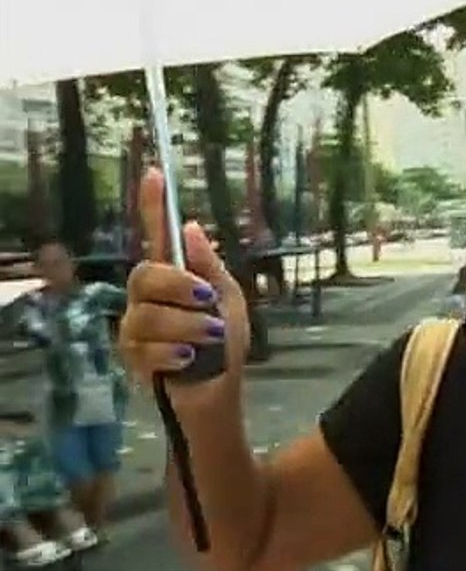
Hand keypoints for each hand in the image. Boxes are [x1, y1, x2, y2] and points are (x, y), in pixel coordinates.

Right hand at [118, 167, 248, 386]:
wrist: (220, 395)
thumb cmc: (226, 348)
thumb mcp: (229, 302)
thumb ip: (209, 268)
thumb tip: (189, 226)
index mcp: (174, 279)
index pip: (157, 236)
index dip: (153, 206)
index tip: (156, 174)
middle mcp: (147, 297)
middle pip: (145, 274)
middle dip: (180, 287)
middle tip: (209, 302)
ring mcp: (135, 326)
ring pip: (147, 314)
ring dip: (188, 328)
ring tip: (208, 341)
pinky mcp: (132, 358)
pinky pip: (146, 347)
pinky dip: (176, 353)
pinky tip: (190, 362)